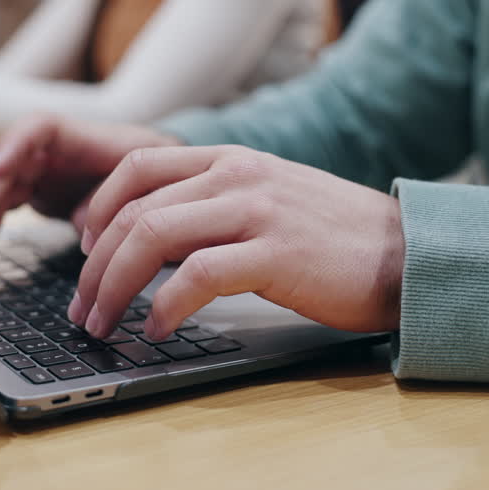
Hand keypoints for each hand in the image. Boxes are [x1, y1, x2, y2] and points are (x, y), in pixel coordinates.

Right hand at [0, 116, 179, 274]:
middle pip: (4, 168)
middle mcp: (44, 151)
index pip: (36, 129)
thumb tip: (82, 222)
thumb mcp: (142, 178)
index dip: (13, 146)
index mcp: (74, 137)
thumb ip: (111, 195)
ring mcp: (32, 171)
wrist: (150, 177)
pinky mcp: (29, 193)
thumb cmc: (148, 170)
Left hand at [68, 146, 405, 340]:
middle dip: (94, 263)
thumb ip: (213, 207)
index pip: (137, 167)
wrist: (407, 253)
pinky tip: (156, 329)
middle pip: (134, 207)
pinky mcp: (276, 253)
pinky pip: (197, 276)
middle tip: (81, 306)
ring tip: (103, 323)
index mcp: (230, 160)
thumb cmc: (336, 238)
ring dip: (114, 286)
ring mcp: (257, 210)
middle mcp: (237, 175)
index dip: (97, 208)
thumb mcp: (268, 199)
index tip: (81, 248)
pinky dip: (164, 306)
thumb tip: (151, 241)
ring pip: (153, 235)